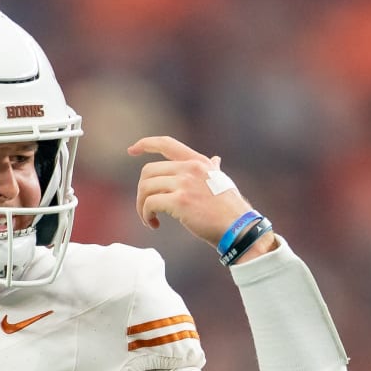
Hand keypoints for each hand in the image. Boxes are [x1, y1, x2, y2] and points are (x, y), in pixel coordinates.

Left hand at [128, 136, 278, 258]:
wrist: (238, 226)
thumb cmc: (230, 208)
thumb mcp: (222, 180)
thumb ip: (213, 169)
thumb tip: (215, 160)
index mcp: (197, 161)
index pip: (166, 144)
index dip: (145, 144)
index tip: (131, 150)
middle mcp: (190, 168)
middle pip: (148, 171)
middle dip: (142, 191)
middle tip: (146, 208)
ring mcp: (185, 184)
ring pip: (146, 188)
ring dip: (142, 206)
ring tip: (149, 218)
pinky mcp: (180, 201)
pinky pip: (150, 204)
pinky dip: (146, 215)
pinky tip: (154, 224)